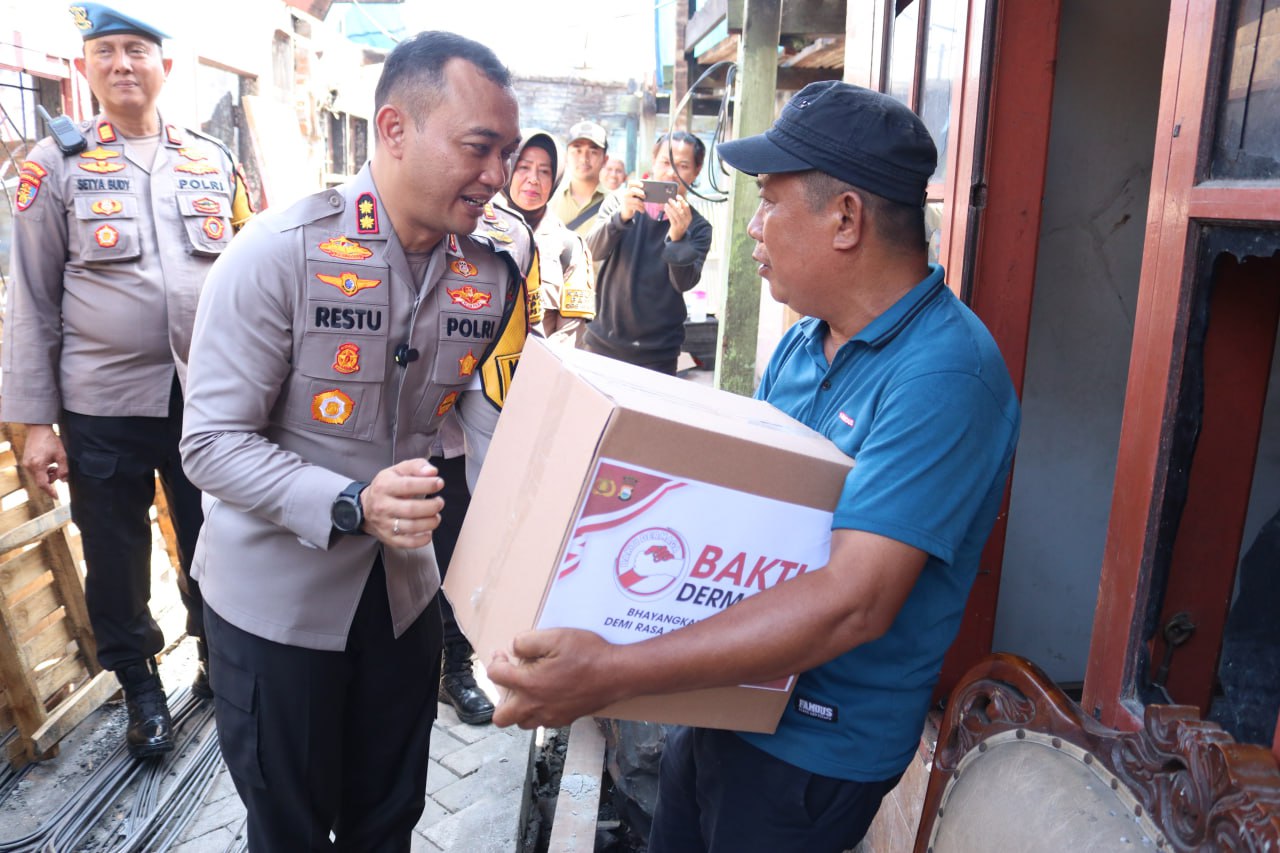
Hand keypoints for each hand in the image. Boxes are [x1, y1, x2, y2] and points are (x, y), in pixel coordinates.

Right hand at [21, 424, 66, 498]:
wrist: (38, 429)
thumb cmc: (51, 440)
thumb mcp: (61, 455)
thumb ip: (64, 469)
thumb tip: (64, 481)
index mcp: (37, 465)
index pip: (43, 484)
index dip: (50, 491)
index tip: (57, 497)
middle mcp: (29, 466)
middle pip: (41, 481)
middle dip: (51, 479)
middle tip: (59, 470)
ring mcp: (26, 463)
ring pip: (38, 476)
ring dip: (48, 474)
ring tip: (55, 465)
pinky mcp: (26, 460)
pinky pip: (35, 471)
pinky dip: (43, 471)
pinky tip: (49, 463)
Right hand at [359, 458, 444, 546]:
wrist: (366, 506)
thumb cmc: (387, 486)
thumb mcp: (398, 470)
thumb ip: (416, 466)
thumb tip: (432, 472)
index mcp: (384, 486)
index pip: (408, 485)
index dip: (427, 485)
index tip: (439, 483)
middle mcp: (382, 506)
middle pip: (411, 509)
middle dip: (431, 506)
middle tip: (439, 502)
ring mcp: (385, 524)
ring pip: (411, 527)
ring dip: (430, 522)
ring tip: (436, 516)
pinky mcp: (389, 538)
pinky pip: (408, 543)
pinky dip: (422, 540)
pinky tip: (429, 532)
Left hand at [488, 628, 622, 728]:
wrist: (617, 674)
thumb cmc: (588, 654)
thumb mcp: (555, 636)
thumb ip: (526, 641)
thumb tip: (513, 648)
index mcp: (529, 684)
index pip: (495, 676)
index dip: (495, 661)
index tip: (504, 654)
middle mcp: (536, 705)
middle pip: (501, 717)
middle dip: (500, 698)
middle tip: (512, 679)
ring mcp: (551, 716)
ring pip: (522, 722)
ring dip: (519, 707)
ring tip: (529, 688)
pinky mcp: (565, 719)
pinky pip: (542, 722)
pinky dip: (539, 711)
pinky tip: (549, 693)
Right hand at [617, 179, 645, 222]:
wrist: (626, 211)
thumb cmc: (633, 201)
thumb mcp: (635, 196)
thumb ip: (640, 192)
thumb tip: (650, 191)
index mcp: (628, 189)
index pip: (630, 183)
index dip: (636, 183)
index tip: (642, 185)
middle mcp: (626, 194)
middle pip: (633, 190)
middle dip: (640, 193)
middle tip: (644, 197)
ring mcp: (626, 200)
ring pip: (636, 200)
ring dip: (642, 203)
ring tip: (644, 205)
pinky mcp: (627, 207)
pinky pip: (636, 207)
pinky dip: (641, 209)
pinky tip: (643, 210)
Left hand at [665, 195, 691, 241]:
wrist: (678, 236)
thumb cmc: (679, 224)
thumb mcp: (682, 217)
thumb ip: (680, 209)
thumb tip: (677, 201)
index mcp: (689, 217)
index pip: (686, 207)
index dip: (682, 200)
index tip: (677, 196)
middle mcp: (686, 220)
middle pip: (680, 210)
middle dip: (674, 204)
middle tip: (669, 199)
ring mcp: (681, 224)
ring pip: (676, 214)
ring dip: (670, 208)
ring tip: (666, 204)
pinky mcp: (676, 227)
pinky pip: (672, 218)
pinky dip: (668, 212)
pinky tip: (665, 209)